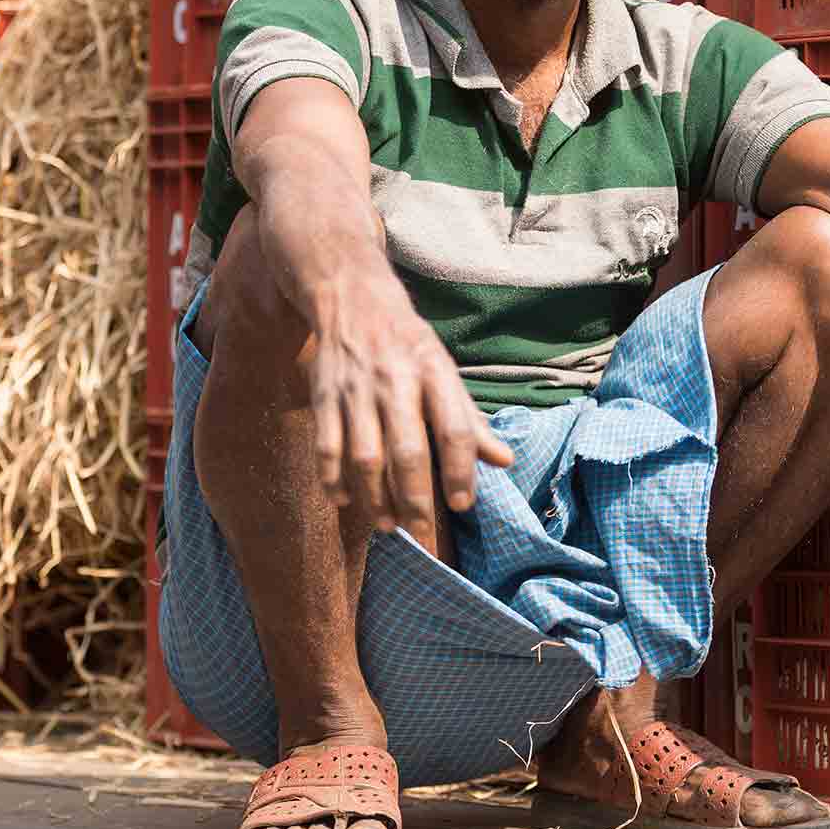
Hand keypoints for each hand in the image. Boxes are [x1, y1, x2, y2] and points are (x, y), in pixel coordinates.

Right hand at [305, 269, 512, 557]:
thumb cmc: (408, 343)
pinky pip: (327, 446)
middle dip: (415, 496)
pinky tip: (346, 501)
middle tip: (422, 530)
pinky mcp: (324, 396)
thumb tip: (505, 461)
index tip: (462, 504)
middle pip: (407, 449)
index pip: (454, 427)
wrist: (351, 298)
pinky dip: (333, 479)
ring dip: (375, 497)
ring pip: (365, 455)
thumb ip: (470, 419)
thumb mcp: (444, 369)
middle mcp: (396, 380)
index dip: (459, 469)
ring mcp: (356, 389)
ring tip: (388, 525)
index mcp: (434, 371)